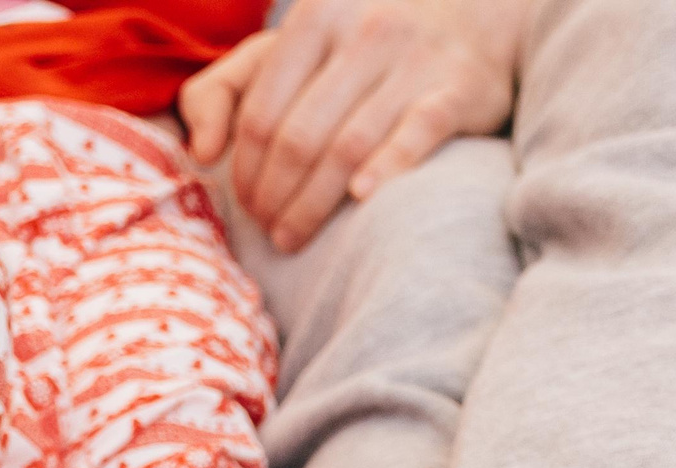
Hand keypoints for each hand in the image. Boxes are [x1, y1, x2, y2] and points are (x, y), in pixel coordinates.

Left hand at [180, 0, 521, 252]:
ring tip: (293, 238)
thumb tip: (201, 153)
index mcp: (314, 20)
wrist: (474, 17)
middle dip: (273, 196)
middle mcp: (365, 32)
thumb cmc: (357, 47)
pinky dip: (386, 169)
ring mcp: (415, 59)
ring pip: (347, 147)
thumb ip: (223, 90)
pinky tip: (359, 201)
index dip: (244, 170)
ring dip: (312, 205)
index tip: (244, 205)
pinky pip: (418, 134)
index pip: (260, 114)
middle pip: (298, 138)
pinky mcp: (461, 89)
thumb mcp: (285, 51)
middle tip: (268, 231)